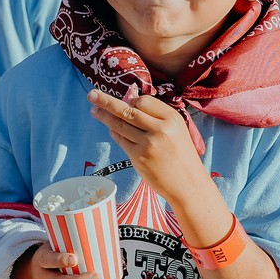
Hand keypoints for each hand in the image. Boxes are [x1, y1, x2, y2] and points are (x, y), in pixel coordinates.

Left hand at [86, 89, 208, 202]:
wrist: (188, 184)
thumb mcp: (177, 130)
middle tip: (92, 94)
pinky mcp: (138, 157)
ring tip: (94, 109)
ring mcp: (147, 144)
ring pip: (120, 125)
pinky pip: (121, 140)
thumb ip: (157, 117)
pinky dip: (114, 133)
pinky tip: (111, 129)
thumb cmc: (181, 155)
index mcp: (171, 118)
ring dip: (104, 116)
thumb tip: (129, 104)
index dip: (132, 100)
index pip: (144, 101)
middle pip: (127, 111)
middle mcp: (160, 129)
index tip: (125, 100)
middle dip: (106, 101)